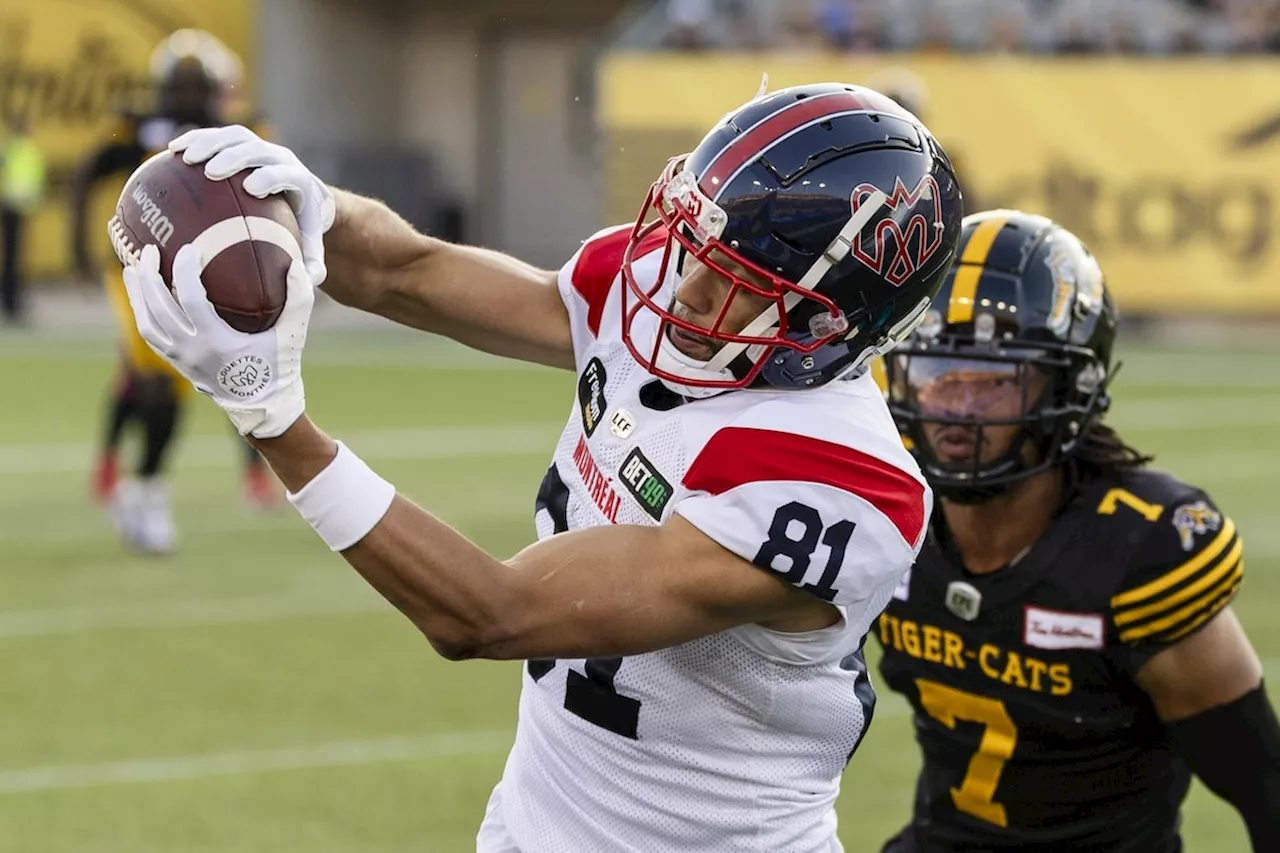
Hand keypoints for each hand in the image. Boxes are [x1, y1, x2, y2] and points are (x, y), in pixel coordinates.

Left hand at [122, 243, 312, 438]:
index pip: (191, 300)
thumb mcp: (293, 334)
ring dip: (137, 294)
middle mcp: (192, 351)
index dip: (185, 271)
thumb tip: (298, 265)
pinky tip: (141, 295)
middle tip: (148, 250)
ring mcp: (180, 359)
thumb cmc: (279, 366)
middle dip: (150, 276)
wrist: (263, 405)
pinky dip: (141, 313)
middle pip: (160, 308)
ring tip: (132, 268)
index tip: (188, 249)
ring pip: (146, 323)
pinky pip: (150, 335)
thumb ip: (299, 300)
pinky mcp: (176, 363)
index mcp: (217, 342)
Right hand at [169, 125, 334, 287]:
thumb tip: (302, 282)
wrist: (304, 195)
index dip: (271, 176)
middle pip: (257, 149)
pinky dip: (195, 139)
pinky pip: (217, 136)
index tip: (251, 188)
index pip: (287, 173)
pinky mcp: (242, 142)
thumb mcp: (312, 249)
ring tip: (185, 157)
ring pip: (235, 137)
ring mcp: (260, 146)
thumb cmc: (302, 228)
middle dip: (235, 157)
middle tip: (212, 171)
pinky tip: (171, 151)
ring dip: (210, 143)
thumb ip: (312, 268)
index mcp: (300, 180)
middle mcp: (280, 158)